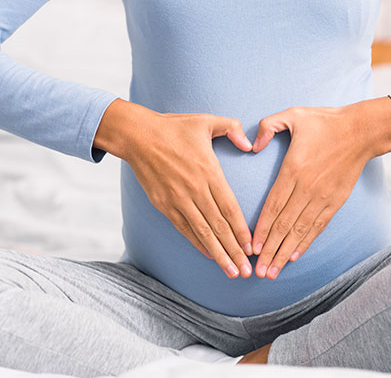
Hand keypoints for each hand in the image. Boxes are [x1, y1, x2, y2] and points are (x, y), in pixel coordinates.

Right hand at [94, 99, 253, 278]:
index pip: (229, 207)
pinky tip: (209, 255)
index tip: (252, 247)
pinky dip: (197, 243)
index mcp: (208, 171)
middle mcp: (194, 189)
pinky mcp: (164, 204)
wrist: (138, 135)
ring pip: (201, 232)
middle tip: (247, 271)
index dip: (241, 229)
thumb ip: (232, 128)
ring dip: (218, 253)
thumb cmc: (174, 127)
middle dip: (234, 250)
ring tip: (231, 271)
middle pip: (218, 225)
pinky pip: (183, 228)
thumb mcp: (206, 120)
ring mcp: (178, 199)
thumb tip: (249, 143)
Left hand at [250, 96, 390, 279]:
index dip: (262, 229)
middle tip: (256, 271)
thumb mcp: (293, 114)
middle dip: (270, 250)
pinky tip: (294, 257)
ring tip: (272, 272)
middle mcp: (307, 188)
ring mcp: (322, 197)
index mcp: (294, 169)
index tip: (252, 248)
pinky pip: (317, 227)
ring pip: (300, 231)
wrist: (360, 131)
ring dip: (285, 253)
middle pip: (284, 225)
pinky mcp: (335, 201)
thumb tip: (252, 145)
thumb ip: (268, 126)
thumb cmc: (324, 121)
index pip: (273, 205)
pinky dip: (305, 243)